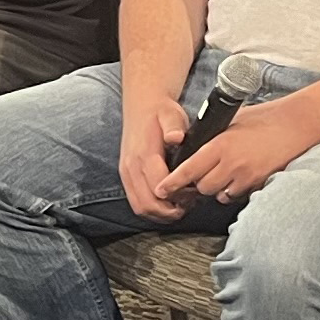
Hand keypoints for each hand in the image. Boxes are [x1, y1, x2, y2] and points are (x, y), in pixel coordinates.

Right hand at [119, 97, 197, 222]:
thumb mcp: (171, 114)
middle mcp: (131, 166)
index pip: (159, 187)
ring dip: (161, 214)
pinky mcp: (126, 176)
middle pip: (148, 203)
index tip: (193, 195)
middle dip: (170, 211)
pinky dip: (152, 210)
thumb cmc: (160, 112)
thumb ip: (174, 126)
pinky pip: (136, 203)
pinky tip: (167, 204)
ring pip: (140, 207)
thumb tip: (176, 137)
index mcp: (144, 154)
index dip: (177, 196)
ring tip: (179, 207)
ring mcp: (126, 173)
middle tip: (188, 206)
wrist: (141, 106)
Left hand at [178, 91, 319, 205]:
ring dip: (215, 187)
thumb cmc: (262, 118)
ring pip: (218, 194)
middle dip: (197, 183)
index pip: (189, 169)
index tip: (161, 189)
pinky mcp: (258, 184)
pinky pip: (236, 195)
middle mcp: (231, 164)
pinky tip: (237, 176)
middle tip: (200, 173)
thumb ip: (211, 138)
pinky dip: (231, 190)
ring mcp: (246, 176)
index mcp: (220, 145)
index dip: (173, 182)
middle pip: (201, 187)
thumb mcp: (230, 123)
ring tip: (222, 171)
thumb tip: (191, 148)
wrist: (295, 125)